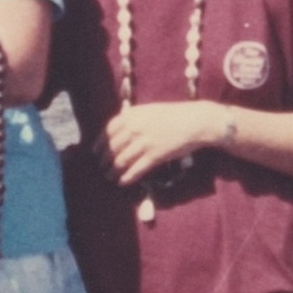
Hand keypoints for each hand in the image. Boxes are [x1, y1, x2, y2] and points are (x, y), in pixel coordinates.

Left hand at [96, 100, 221, 186]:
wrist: (196, 121)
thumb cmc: (174, 115)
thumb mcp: (148, 110)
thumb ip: (132, 118)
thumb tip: (117, 129)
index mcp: (131, 114)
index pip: (108, 130)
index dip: (100, 143)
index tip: (96, 151)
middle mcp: (135, 128)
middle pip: (112, 147)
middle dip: (104, 159)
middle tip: (101, 167)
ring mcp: (144, 142)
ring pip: (121, 160)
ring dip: (112, 171)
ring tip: (108, 177)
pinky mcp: (155, 155)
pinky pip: (136, 169)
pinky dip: (127, 177)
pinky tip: (122, 182)